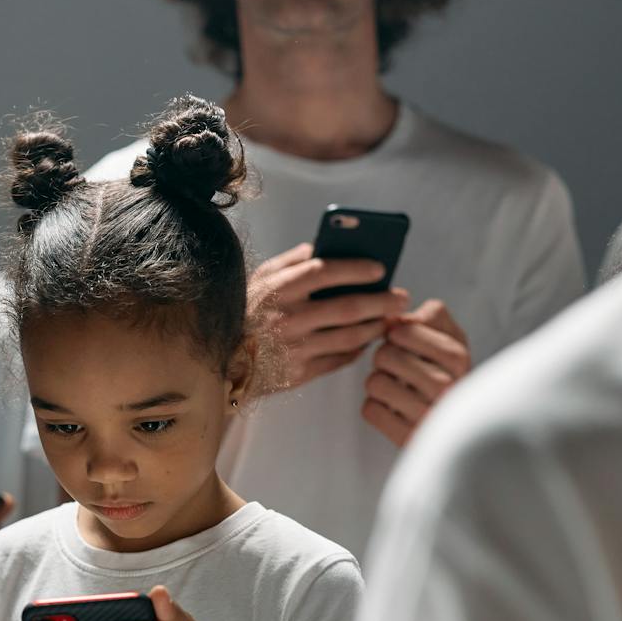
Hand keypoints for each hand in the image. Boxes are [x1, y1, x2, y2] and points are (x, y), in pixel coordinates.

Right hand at [253, 243, 411, 390]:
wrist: (220, 362)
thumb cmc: (243, 314)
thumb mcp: (258, 280)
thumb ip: (290, 261)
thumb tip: (322, 247)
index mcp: (279, 290)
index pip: (326, 272)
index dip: (357, 269)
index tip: (380, 268)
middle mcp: (289, 319)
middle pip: (348, 308)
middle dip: (381, 301)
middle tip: (401, 296)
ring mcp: (295, 349)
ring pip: (350, 337)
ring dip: (375, 327)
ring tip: (388, 318)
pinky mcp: (298, 374)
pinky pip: (338, 361)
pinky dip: (357, 350)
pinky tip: (366, 340)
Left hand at [361, 298, 471, 447]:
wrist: (458, 428)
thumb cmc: (447, 376)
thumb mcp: (451, 340)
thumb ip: (428, 317)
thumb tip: (391, 318)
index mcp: (456, 356)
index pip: (402, 331)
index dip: (395, 335)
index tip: (406, 345)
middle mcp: (446, 386)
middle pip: (384, 355)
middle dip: (385, 360)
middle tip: (401, 371)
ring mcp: (426, 415)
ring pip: (374, 382)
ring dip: (379, 384)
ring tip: (398, 391)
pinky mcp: (407, 438)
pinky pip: (370, 410)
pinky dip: (376, 408)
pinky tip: (395, 411)